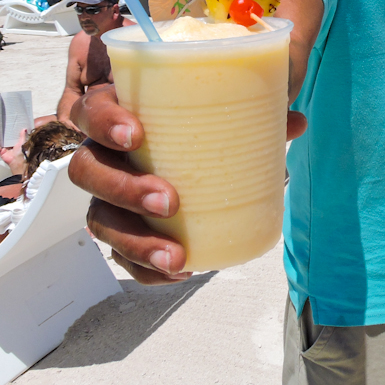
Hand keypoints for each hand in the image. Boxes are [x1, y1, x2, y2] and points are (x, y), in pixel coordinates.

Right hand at [0, 128, 27, 175]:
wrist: (17, 160)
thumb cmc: (21, 152)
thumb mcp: (22, 142)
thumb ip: (22, 136)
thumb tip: (24, 129)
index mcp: (17, 144)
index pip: (13, 138)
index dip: (12, 134)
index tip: (10, 128)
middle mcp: (11, 147)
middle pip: (7, 141)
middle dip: (5, 136)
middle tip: (2, 130)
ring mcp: (6, 150)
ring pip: (2, 144)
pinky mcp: (2, 152)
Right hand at [68, 85, 308, 284]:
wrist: (194, 157)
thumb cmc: (202, 126)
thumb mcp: (225, 115)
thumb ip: (257, 114)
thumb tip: (297, 122)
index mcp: (121, 114)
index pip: (92, 111)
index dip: (105, 122)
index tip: (137, 135)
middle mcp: (104, 155)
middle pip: (87, 172)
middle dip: (124, 189)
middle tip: (169, 201)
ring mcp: (108, 196)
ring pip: (99, 220)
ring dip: (135, 241)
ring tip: (175, 255)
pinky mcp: (122, 229)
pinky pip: (120, 255)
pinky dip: (145, 268)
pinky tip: (178, 272)